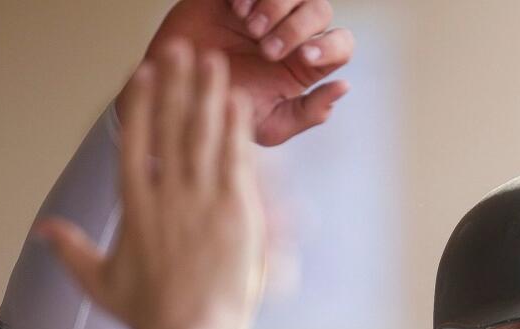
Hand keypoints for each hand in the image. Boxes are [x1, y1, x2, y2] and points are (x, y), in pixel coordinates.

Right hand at [41, 42, 264, 328]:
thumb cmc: (147, 318)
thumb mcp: (99, 282)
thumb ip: (72, 250)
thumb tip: (44, 231)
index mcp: (134, 206)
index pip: (135, 141)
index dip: (141, 103)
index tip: (144, 73)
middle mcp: (166, 196)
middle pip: (171, 126)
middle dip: (177, 84)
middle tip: (181, 49)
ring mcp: (202, 202)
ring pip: (205, 136)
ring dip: (209, 95)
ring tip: (213, 63)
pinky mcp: (235, 215)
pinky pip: (235, 161)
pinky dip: (236, 130)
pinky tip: (237, 102)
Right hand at [119, 0, 353, 145]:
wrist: (176, 94)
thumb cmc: (225, 113)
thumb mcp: (270, 126)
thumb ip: (309, 112)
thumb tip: (343, 87)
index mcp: (306, 64)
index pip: (341, 44)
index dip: (331, 46)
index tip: (306, 57)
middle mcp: (292, 33)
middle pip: (320, 10)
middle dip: (297, 27)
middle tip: (267, 49)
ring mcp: (265, 10)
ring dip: (276, 5)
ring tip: (250, 27)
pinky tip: (235, 9)